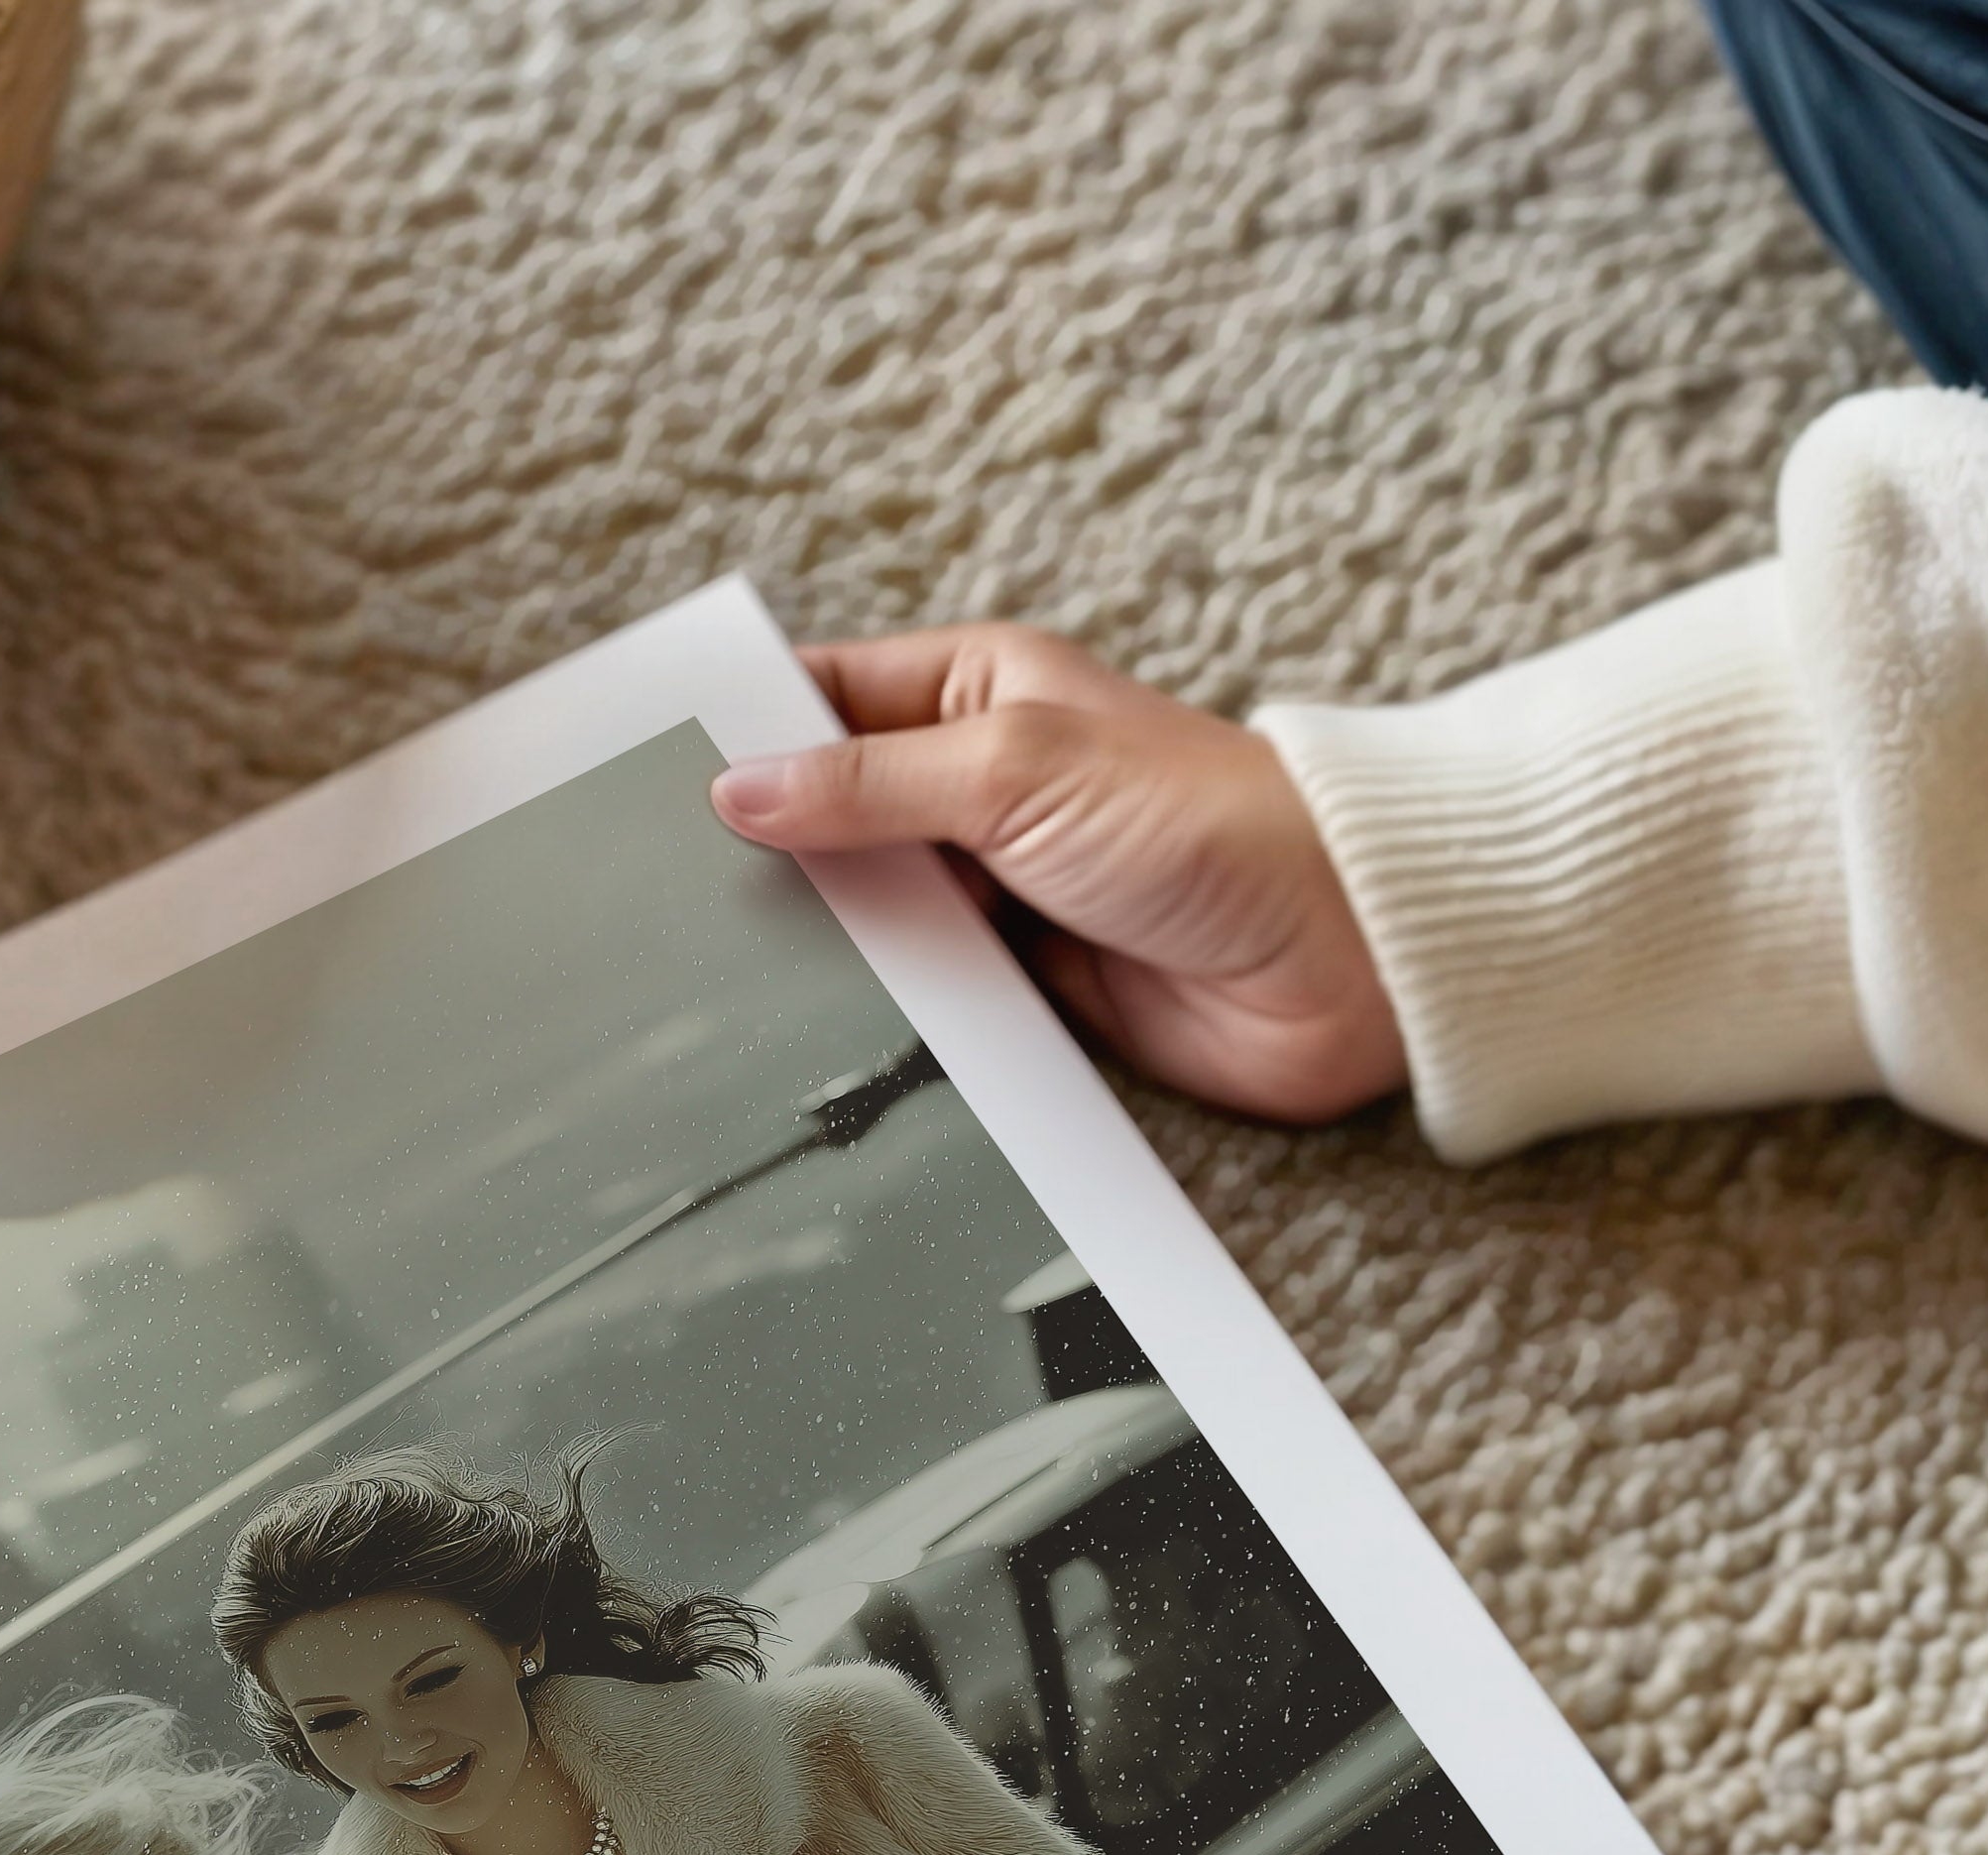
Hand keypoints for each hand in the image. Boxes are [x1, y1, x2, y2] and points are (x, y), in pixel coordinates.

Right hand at [709, 626, 1403, 1122]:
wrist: (1335, 958)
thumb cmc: (1209, 823)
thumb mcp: (1014, 772)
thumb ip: (869, 785)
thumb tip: (741, 788)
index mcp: (976, 691)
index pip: (822, 698)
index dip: (741, 732)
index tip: (651, 776)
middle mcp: (979, 786)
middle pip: (831, 815)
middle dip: (762, 851)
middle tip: (660, 892)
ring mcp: (996, 890)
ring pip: (867, 916)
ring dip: (817, 943)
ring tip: (713, 971)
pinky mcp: (1022, 985)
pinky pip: (921, 997)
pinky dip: (878, 1011)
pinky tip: (813, 1031)